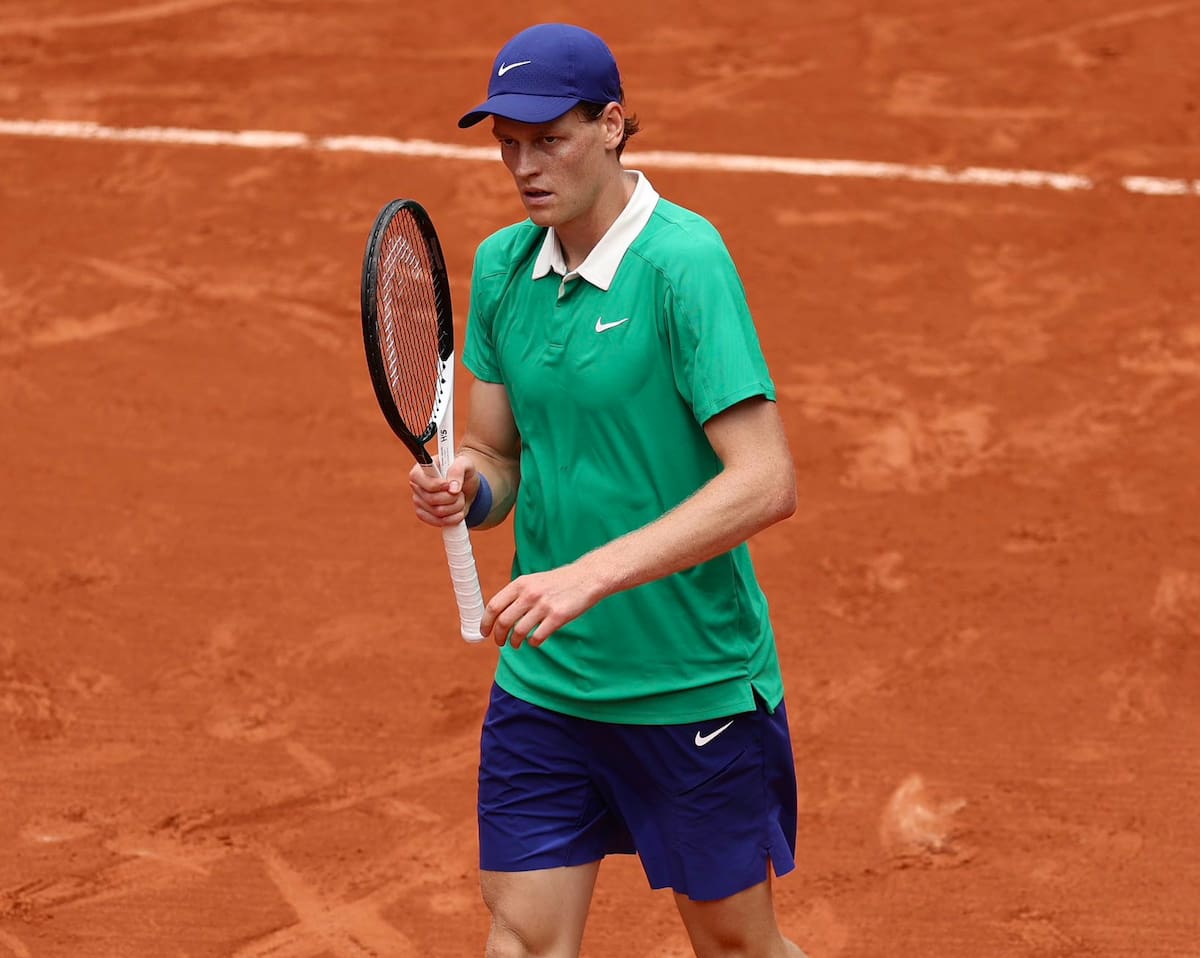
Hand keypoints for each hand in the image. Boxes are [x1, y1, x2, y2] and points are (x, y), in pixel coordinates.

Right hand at [409, 455, 480, 527]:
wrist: (467, 488)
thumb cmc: (463, 472)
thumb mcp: (465, 464)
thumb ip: (458, 470)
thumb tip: (453, 488)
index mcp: (421, 470)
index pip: (420, 480)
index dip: (436, 485)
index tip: (448, 485)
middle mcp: (417, 486)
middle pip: (432, 499)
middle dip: (452, 498)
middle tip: (460, 492)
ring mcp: (418, 502)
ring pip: (438, 512)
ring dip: (456, 507)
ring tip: (460, 499)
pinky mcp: (424, 515)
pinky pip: (437, 522)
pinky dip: (453, 518)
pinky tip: (457, 511)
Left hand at [481, 561, 604, 647]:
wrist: (587, 578)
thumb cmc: (560, 582)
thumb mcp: (534, 581)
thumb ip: (518, 594)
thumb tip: (499, 614)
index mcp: (521, 584)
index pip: (494, 605)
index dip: (485, 622)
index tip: (484, 632)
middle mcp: (530, 594)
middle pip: (503, 621)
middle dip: (498, 636)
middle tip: (500, 643)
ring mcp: (544, 605)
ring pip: (519, 631)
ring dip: (514, 642)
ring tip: (516, 644)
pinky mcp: (558, 617)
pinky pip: (538, 637)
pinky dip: (533, 643)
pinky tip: (534, 641)